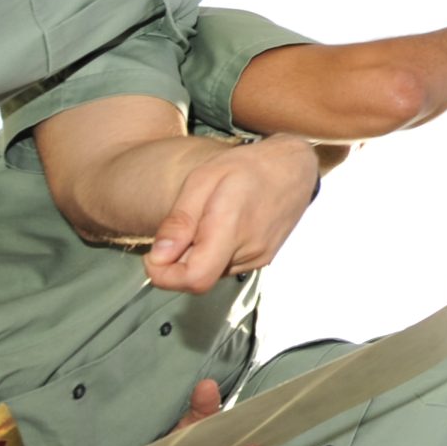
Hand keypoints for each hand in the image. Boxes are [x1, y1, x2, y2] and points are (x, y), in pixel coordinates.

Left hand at [144, 135, 320, 293]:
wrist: (293, 167)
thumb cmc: (249, 167)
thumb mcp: (202, 180)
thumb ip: (179, 220)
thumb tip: (159, 256)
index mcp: (231, 228)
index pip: (195, 278)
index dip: (165, 276)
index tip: (153, 257)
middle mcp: (249, 250)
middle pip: (199, 278)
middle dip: (178, 261)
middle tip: (182, 227)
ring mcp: (259, 258)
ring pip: (212, 272)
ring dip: (198, 255)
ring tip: (208, 220)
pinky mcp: (263, 259)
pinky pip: (227, 266)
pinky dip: (215, 252)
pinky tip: (223, 227)